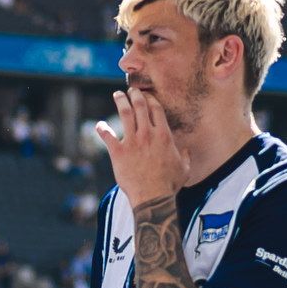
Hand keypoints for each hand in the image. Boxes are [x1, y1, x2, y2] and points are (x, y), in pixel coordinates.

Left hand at [99, 84, 186, 206]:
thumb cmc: (169, 184)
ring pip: (125, 114)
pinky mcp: (118, 152)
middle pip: (140, 106)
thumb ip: (186, 156)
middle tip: (131, 90)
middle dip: (135, 95)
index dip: (150, 98)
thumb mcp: (184, 168)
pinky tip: (98, 125)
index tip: (146, 95)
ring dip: (121, 101)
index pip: (156, 109)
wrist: (153, 196)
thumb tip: (188, 150)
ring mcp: (132, 142)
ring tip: (118, 95)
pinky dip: (101, 129)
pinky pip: (107, 136)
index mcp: (164, 135)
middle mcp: (148, 134)